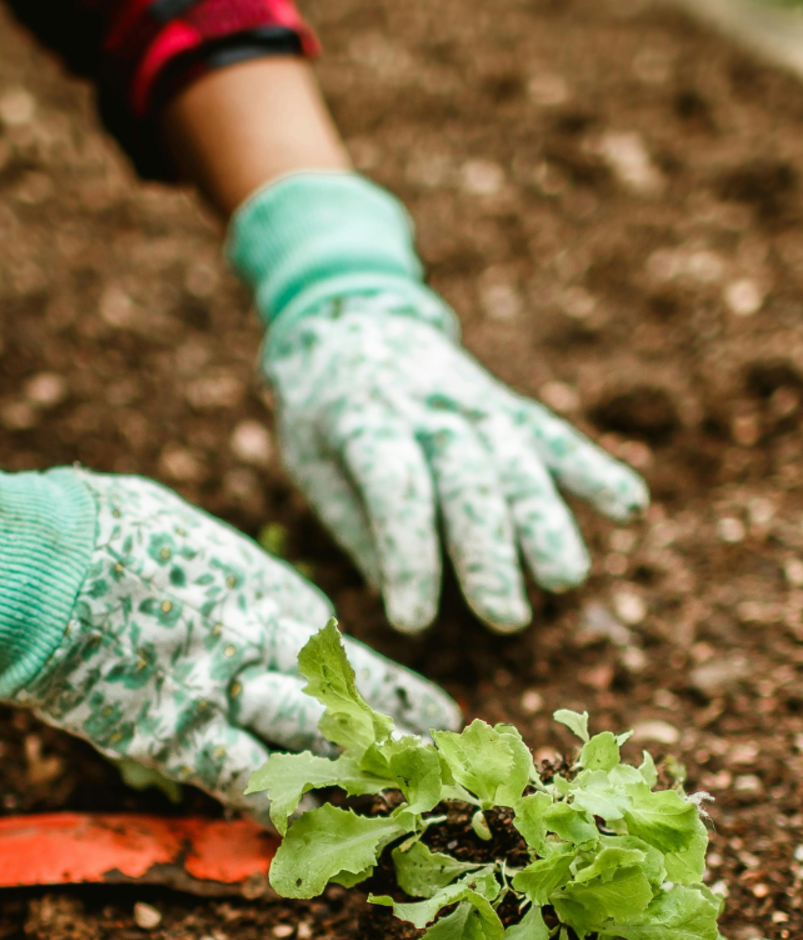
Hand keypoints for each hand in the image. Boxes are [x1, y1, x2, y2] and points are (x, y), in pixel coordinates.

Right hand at [16, 469, 459, 819]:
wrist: (41, 564)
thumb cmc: (104, 529)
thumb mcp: (185, 534)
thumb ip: (222, 574)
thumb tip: (229, 584)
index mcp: (265, 590)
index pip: (342, 653)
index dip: (385, 686)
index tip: (429, 707)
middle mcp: (260, 645)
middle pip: (344, 702)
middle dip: (395, 736)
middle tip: (441, 762)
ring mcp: (223, 696)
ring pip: (311, 747)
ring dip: (356, 779)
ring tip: (401, 804)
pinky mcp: (174, 739)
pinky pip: (240, 782)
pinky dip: (275, 809)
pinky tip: (311, 834)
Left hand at [262, 293, 647, 633]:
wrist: (352, 319)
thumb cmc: (322, 411)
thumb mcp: (309, 460)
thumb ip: (354, 522)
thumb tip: (400, 591)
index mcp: (364, 421)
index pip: (394, 489)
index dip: (407, 555)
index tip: (412, 620)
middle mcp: (428, 410)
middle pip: (468, 480)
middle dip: (489, 551)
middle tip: (504, 617)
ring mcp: (475, 404)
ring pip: (517, 462)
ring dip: (545, 521)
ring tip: (565, 579)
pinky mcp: (507, 406)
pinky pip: (553, 437)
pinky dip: (593, 468)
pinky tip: (630, 506)